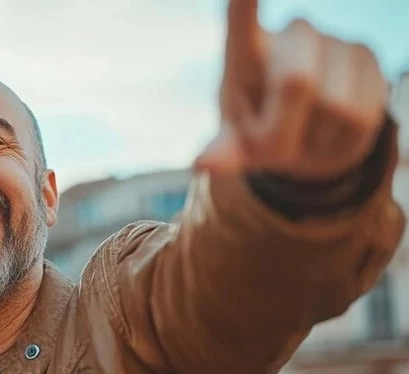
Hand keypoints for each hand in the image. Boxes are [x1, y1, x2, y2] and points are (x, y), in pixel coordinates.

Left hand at [194, 0, 387, 180]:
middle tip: (276, 131)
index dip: (245, 4)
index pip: (241, 23)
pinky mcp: (366, 54)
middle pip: (296, 81)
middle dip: (287, 120)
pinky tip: (331, 128)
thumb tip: (201, 164)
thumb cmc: (258, 134)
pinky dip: (344, 138)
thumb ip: (226, 150)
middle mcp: (290, 36)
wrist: (304, 138)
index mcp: (245, 56)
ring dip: (318, 133)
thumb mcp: (238, 146)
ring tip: (307, 126)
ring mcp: (330, 42)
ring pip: (337, 105)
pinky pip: (365, 115)